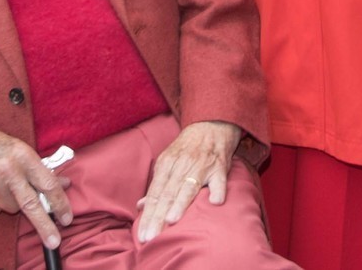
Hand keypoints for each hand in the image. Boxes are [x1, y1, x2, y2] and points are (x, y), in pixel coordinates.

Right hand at [0, 126, 72, 249]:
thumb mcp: (20, 150)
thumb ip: (40, 169)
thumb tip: (64, 184)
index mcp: (23, 155)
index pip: (47, 183)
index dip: (59, 202)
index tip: (67, 217)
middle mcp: (8, 169)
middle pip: (31, 204)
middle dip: (45, 225)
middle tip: (55, 241)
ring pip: (11, 209)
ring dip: (11, 203)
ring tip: (2, 184)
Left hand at [137, 120, 241, 241]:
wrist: (211, 124)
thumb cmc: (187, 148)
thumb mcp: (168, 161)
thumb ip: (157, 184)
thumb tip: (141, 206)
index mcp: (166, 165)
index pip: (155, 194)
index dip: (149, 215)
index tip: (143, 235)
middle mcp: (182, 165)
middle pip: (167, 194)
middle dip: (158, 217)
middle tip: (150, 237)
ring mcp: (201, 165)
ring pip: (188, 187)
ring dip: (180, 203)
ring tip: (171, 220)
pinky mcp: (220, 166)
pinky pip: (219, 180)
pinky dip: (218, 190)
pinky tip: (215, 202)